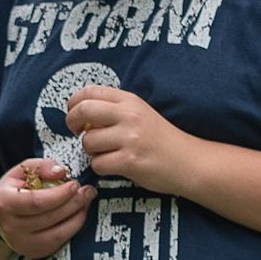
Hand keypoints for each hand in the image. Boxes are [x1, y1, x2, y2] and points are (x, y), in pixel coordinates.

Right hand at [0, 157, 92, 259]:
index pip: (36, 202)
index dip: (60, 194)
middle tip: (88, 191)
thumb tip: (61, 172)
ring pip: (58, 233)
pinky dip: (72, 228)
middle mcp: (11, 227)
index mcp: (5, 203)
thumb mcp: (22, 170)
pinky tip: (78, 214)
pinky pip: (59, 242)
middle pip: (50, 218)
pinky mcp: (34, 252)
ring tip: (86, 202)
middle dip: (74, 203)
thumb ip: (41, 166)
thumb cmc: (13, 189)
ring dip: (77, 217)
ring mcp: (22, 243)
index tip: (75, 184)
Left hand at [63, 85, 202, 193]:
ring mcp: (129, 138)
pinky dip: (101, 168)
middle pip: (83, 111)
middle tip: (76, 132)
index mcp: (130, 100)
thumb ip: (114, 110)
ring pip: (88, 141)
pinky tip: (114, 166)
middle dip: (71, 123)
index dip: (74, 103)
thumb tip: (81, 114)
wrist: (188, 161)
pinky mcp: (129, 161)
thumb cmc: (161, 139)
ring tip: (105, 153)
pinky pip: (98, 164)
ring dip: (91, 151)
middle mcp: (129, 115)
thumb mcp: (140, 113)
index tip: (75, 114)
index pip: (89, 91)